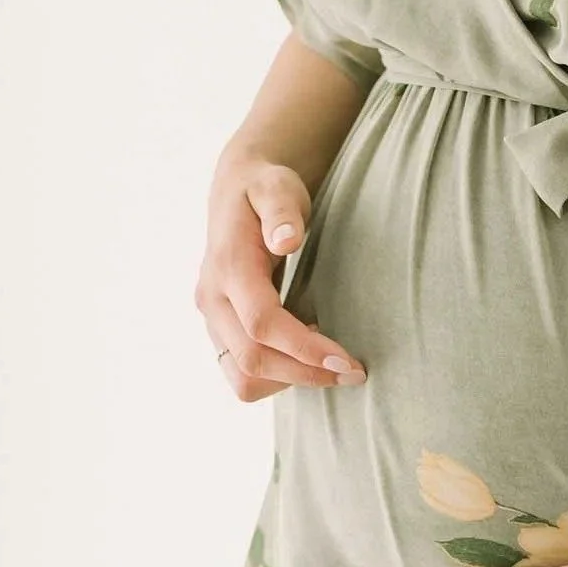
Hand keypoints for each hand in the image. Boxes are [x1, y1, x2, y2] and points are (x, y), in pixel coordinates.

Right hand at [195, 145, 366, 399]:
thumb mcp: (277, 186)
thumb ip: (282, 210)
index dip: (304, 349)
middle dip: (306, 374)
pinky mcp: (220, 329)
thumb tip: (286, 241)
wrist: (237, 190)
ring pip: (243, 377)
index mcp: (227, 266)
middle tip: (355, 372)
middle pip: (252, 360)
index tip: (347, 360)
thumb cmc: (265, 187)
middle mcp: (212, 298)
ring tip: (331, 363)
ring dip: (291, 380)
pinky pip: (242, 372)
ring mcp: (212, 318)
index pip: (262, 324)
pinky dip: (277, 375)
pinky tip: (307, 353)